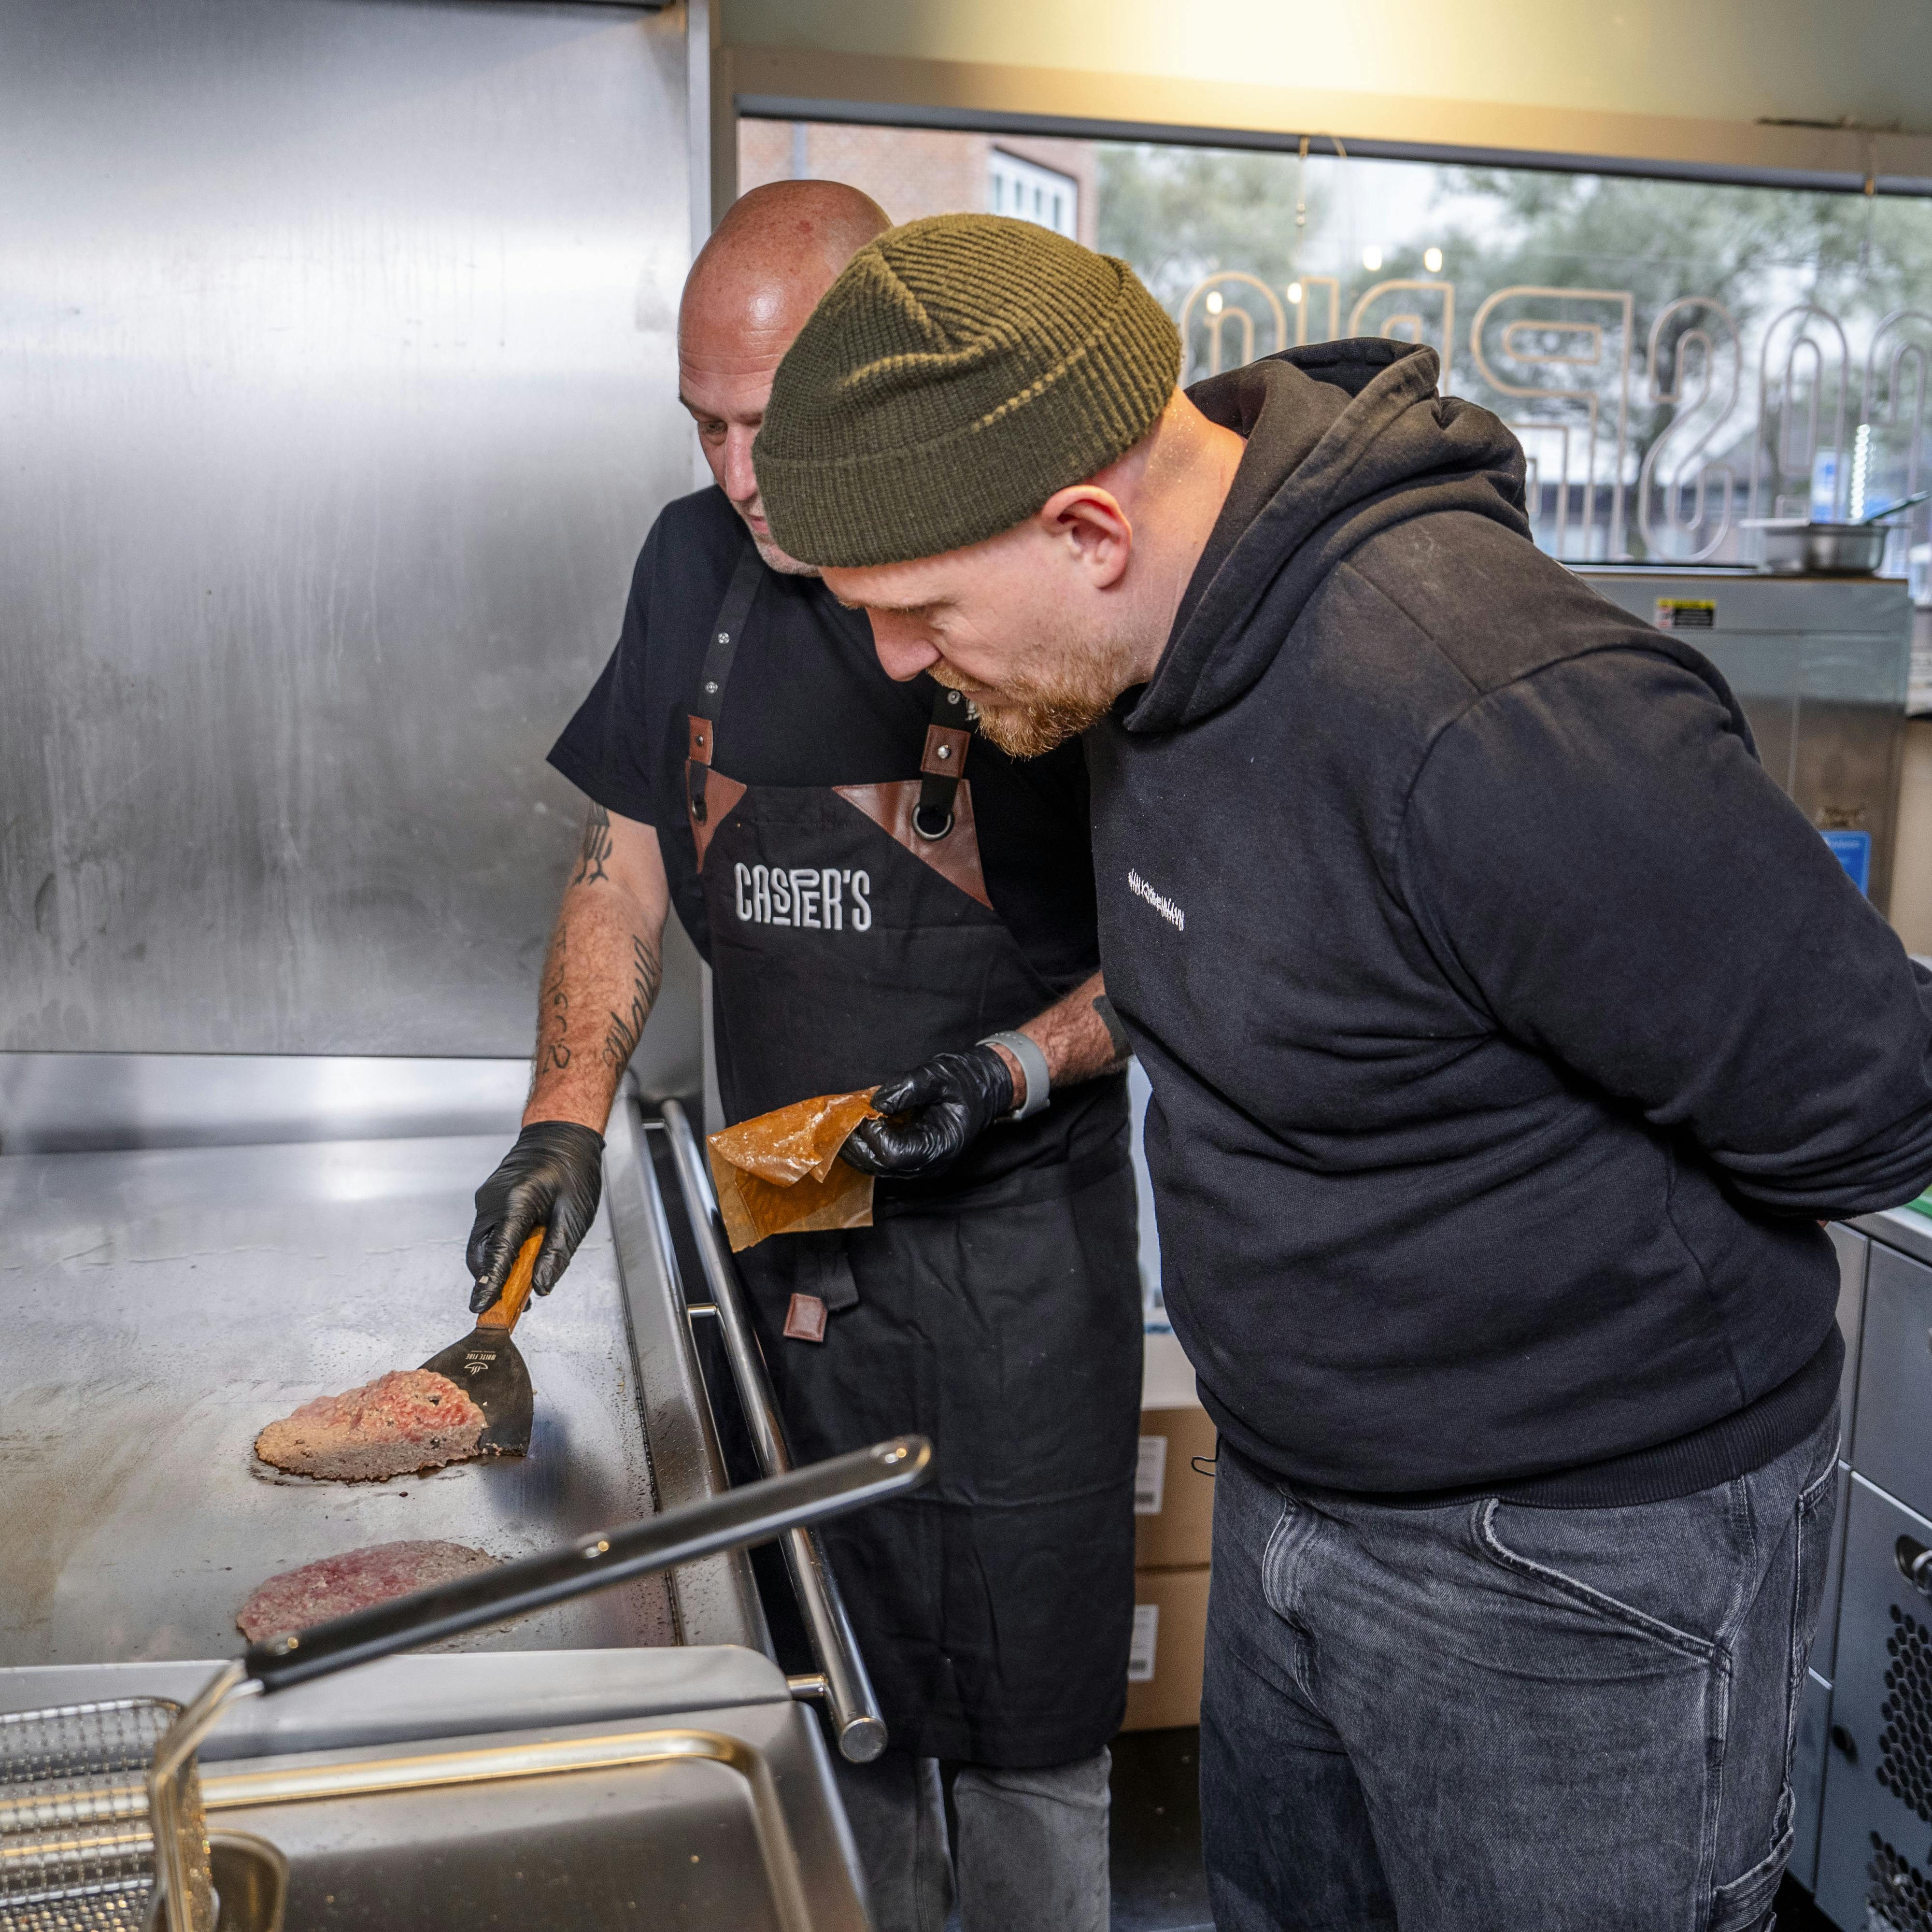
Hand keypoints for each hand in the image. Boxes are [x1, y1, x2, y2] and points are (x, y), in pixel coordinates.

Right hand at [467, 1121, 605, 1312]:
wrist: (561, 1135)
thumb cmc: (573, 1169)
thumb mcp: (574, 1215)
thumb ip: (556, 1253)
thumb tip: (540, 1287)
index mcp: (516, 1201)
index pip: (498, 1252)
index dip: (489, 1284)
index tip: (480, 1307)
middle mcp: (492, 1201)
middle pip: (482, 1253)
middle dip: (492, 1283)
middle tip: (509, 1309)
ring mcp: (487, 1200)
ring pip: (482, 1246)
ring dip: (496, 1269)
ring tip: (519, 1291)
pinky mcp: (489, 1202)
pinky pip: (488, 1234)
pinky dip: (499, 1253)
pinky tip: (518, 1264)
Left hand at [842, 1046, 1014, 1179]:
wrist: (985, 1088)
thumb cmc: (965, 1080)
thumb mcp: (938, 1074)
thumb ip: (906, 1088)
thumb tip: (875, 1103)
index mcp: (941, 1145)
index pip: (894, 1154)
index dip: (873, 1134)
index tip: (866, 1111)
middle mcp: (930, 1163)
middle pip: (880, 1166)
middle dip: (855, 1143)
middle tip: (841, 1118)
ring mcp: (920, 1165)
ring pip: (876, 1167)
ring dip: (856, 1146)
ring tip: (845, 1121)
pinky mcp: (912, 1159)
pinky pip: (881, 1160)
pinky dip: (865, 1145)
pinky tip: (858, 1125)